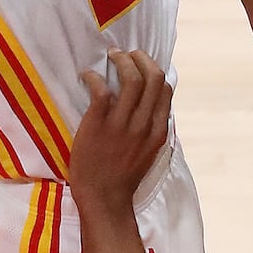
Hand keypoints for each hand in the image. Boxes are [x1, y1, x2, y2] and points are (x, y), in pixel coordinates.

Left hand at [69, 49, 172, 213]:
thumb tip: (149, 105)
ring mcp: (122, 125)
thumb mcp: (147, 152)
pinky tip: (87, 76)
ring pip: (131, 79)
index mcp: (158, 131)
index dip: (154, 69)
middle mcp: (143, 125)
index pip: (165, 89)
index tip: (141, 63)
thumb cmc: (122, 177)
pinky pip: (101, 90)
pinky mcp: (98, 125)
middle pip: (153, 78)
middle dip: (141, 58)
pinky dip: (94, 77)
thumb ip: (150, 129)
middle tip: (126, 53)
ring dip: (121, 60)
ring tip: (111, 56)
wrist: (102, 199)